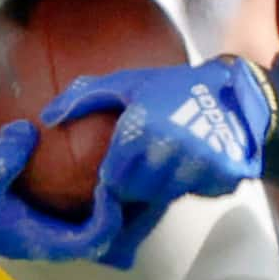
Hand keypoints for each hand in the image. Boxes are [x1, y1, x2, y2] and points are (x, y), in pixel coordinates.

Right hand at [0, 121, 132, 279]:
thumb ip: (7, 156)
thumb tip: (29, 128)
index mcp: (39, 240)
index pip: (90, 241)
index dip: (109, 221)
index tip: (112, 188)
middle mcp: (48, 243)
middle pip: (100, 238)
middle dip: (119, 214)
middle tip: (127, 177)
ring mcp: (46, 235)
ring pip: (90, 230)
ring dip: (107, 211)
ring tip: (121, 176)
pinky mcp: (41, 223)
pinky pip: (77, 218)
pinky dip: (92, 205)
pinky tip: (99, 178)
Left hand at [37, 57, 273, 268]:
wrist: (232, 92)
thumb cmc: (171, 87)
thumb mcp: (127, 83)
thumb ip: (83, 97)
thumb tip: (46, 117)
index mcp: (143, 129)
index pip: (113, 179)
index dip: (112, 177)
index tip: (118, 167)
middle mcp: (172, 149)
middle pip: (136, 192)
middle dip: (135, 183)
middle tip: (145, 163)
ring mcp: (200, 165)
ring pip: (164, 196)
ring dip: (161, 186)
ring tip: (167, 160)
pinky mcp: (222, 176)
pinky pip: (193, 194)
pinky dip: (190, 186)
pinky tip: (192, 164)